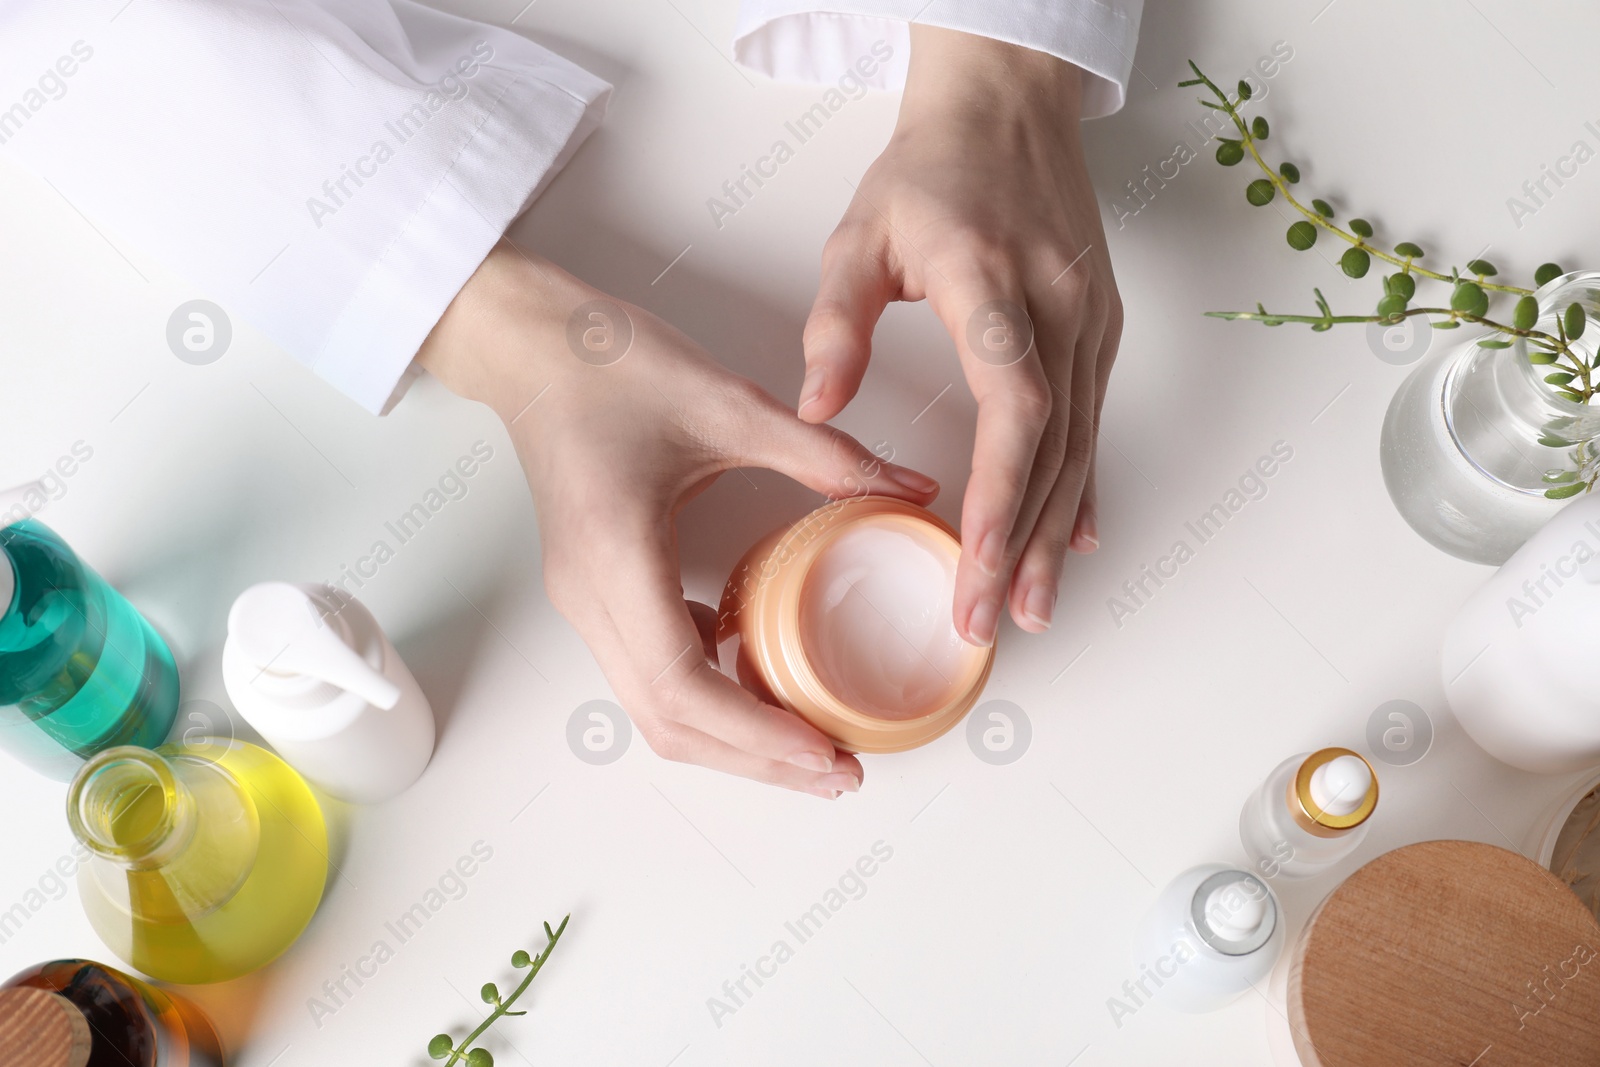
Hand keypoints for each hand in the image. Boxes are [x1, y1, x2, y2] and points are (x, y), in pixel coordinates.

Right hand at [419, 241, 940, 795]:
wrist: (530, 345)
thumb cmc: (607, 365)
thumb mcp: (727, 402)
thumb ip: (823, 453)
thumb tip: (912, 489)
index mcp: (615, 557)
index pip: (683, 686)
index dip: (758, 735)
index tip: (827, 754)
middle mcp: (590, 598)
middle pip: (670, 722)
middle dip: (757, 760)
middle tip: (840, 771)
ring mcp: (586, 601)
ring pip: (658, 708)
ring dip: (734, 738)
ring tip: (812, 743)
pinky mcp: (597, 591)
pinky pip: (653, 669)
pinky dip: (711, 694)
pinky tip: (766, 678)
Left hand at [798, 25, 1122, 645]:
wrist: (1007, 106)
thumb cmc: (930, 171)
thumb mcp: (858, 237)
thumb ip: (836, 326)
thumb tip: (817, 412)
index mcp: (991, 283)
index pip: (1011, 404)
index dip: (998, 491)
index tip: (973, 561)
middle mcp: (1056, 307)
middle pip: (1049, 447)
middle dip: (1017, 544)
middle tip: (987, 623)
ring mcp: (1089, 320)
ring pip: (1077, 446)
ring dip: (1051, 533)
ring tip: (1028, 609)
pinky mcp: (1098, 329)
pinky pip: (1092, 423)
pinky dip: (1080, 486)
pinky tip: (1071, 542)